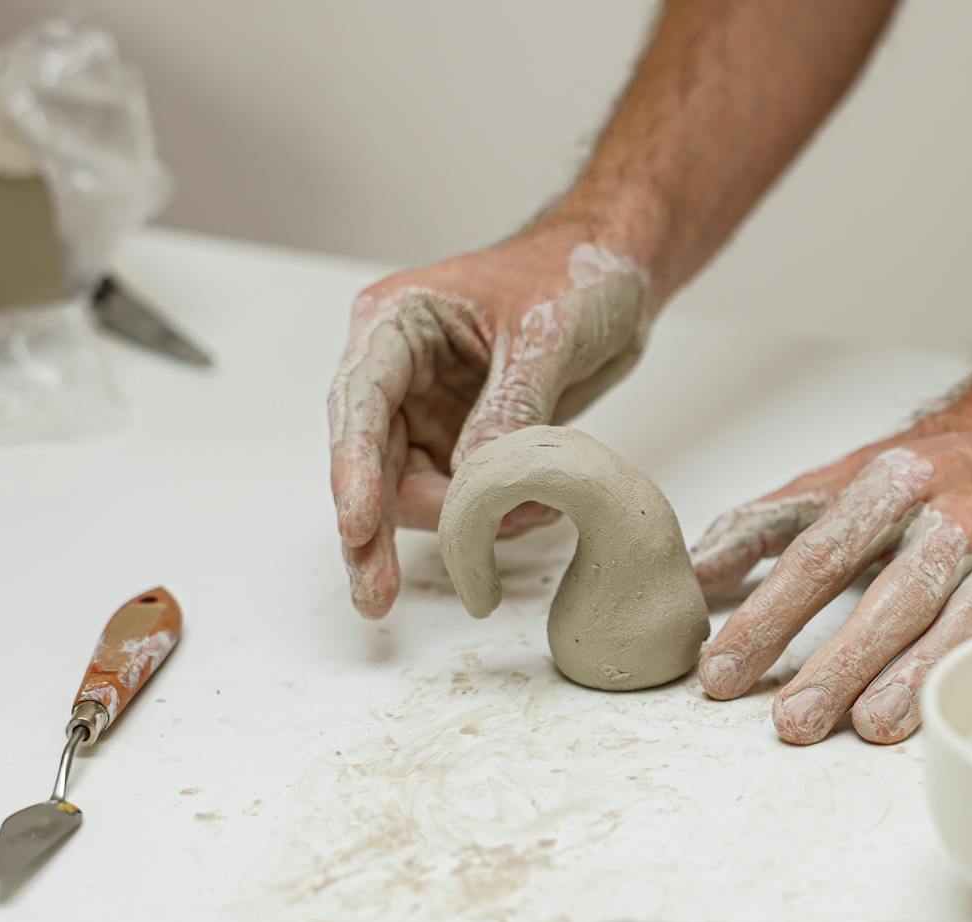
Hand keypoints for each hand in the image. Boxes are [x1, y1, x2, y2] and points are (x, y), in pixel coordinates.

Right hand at [328, 220, 650, 618]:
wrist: (617, 277)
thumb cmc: (575, 274)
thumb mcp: (546, 334)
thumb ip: (510, 405)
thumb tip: (475, 479)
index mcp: (396, 324)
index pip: (359, 404)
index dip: (354, 470)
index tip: (358, 526)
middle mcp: (399, 374)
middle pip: (369, 466)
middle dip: (373, 533)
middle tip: (376, 596)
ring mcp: (429, 412)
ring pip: (412, 493)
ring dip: (458, 525)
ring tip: (525, 519)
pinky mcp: (463, 442)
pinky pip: (461, 499)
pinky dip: (490, 519)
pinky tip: (531, 514)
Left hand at [690, 393, 971, 744]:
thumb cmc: (928, 473)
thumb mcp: (838, 482)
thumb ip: (762, 527)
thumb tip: (694, 574)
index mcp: (894, 483)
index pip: (820, 555)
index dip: (769, 616)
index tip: (723, 672)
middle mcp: (958, 512)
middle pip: (896, 594)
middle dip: (844, 661)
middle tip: (795, 720)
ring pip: (970, 617)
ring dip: (921, 676)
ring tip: (872, 726)